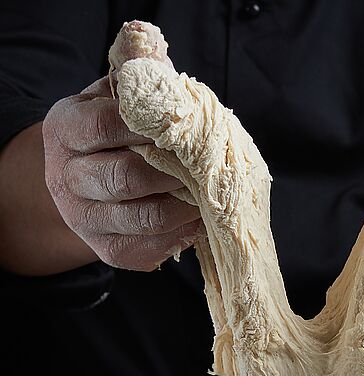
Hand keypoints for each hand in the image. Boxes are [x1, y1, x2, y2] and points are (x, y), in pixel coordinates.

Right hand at [42, 77, 201, 270]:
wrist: (85, 185)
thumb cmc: (112, 135)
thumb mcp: (114, 99)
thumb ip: (134, 80)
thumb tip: (152, 47)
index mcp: (66, 131)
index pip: (108, 126)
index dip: (150, 128)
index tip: (183, 128)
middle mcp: (66, 178)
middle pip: (125, 177)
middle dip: (173, 172)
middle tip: (204, 167)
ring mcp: (84, 219)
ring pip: (142, 218)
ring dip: (184, 208)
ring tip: (208, 195)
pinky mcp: (107, 249)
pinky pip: (149, 249)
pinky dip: (180, 235)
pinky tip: (196, 220)